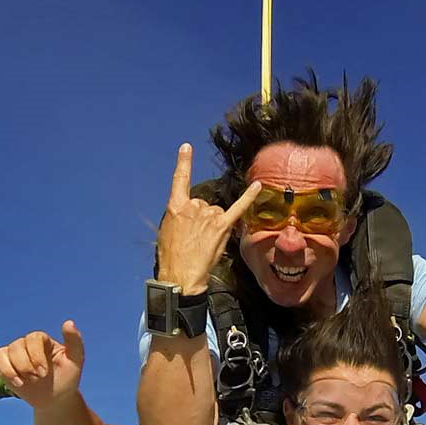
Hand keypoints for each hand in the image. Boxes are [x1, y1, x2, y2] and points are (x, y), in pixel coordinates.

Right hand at [0, 321, 84, 410]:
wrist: (56, 399)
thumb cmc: (68, 377)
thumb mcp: (76, 361)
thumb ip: (75, 342)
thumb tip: (68, 322)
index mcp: (42, 341)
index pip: (32, 338)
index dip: (35, 355)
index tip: (43, 373)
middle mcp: (25, 346)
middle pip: (15, 346)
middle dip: (24, 365)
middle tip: (35, 379)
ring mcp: (13, 357)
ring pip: (1, 354)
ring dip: (8, 369)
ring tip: (20, 383)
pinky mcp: (4, 369)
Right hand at [155, 143, 261, 293]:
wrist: (180, 276)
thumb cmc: (171, 257)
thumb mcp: (167, 232)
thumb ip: (179, 217)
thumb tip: (191, 214)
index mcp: (175, 207)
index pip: (180, 180)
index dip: (183, 163)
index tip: (187, 148)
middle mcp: (193, 207)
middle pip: (203, 204)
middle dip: (201, 220)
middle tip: (194, 239)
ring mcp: (208, 217)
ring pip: (216, 212)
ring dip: (213, 226)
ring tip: (204, 243)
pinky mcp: (222, 227)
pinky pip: (238, 208)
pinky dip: (248, 197)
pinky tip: (258, 185)